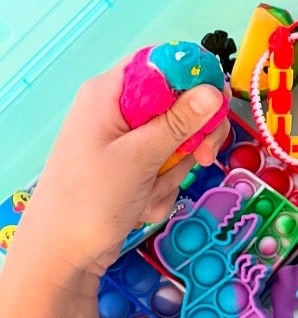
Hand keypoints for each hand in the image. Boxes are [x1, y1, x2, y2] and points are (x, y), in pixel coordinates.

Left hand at [5, 68, 227, 288]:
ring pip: (177, 143)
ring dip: (172, 173)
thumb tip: (214, 91)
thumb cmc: (89, 200)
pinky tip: (140, 206)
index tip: (217, 107)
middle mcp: (118, 110)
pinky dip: (160, 189)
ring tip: (147, 194)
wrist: (61, 255)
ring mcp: (124, 141)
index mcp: (110, 92)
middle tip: (200, 159)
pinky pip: (165, 168)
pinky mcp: (130, 168)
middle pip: (179, 105)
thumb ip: (178, 123)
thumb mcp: (138, 157)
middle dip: (191, 138)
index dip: (195, 79)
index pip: (163, 62)